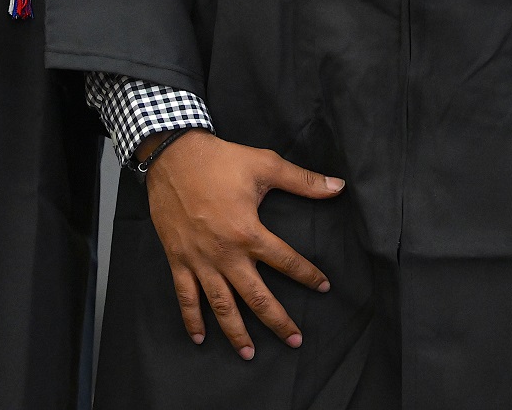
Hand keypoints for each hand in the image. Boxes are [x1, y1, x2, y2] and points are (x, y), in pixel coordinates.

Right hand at [145, 130, 343, 359]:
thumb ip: (303, 181)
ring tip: (250, 354)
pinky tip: (200, 338)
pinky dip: (191, 319)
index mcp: (249, 233)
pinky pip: (185, 297)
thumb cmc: (220, 160)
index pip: (286, 261)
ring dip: (236, 332)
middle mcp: (226, 254)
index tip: (324, 287)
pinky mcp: (178, 260)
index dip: (308, 275)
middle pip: (257, 297)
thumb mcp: (265, 165)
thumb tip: (338, 187)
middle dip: (278, 321)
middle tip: (295, 341)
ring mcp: (200, 261)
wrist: (173, 156)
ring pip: (221, 306)